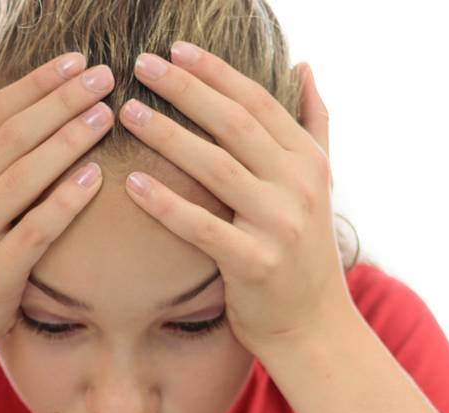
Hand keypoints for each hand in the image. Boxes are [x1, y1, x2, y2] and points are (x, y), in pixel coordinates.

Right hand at [0, 53, 116, 359]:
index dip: (38, 83)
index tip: (78, 62)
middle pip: (12, 137)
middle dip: (62, 102)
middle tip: (106, 78)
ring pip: (23, 177)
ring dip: (68, 142)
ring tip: (107, 116)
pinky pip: (34, 231)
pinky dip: (64, 202)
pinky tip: (95, 178)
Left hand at [117, 43, 350, 357]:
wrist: (314, 327)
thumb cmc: (303, 253)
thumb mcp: (322, 183)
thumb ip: (313, 124)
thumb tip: (304, 67)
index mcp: (308, 161)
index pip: (258, 102)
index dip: (215, 72)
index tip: (175, 49)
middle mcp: (298, 186)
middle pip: (235, 125)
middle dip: (186, 90)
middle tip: (141, 65)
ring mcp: (279, 225)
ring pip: (216, 168)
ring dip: (168, 136)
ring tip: (127, 112)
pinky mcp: (254, 264)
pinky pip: (201, 227)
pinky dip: (166, 203)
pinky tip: (131, 182)